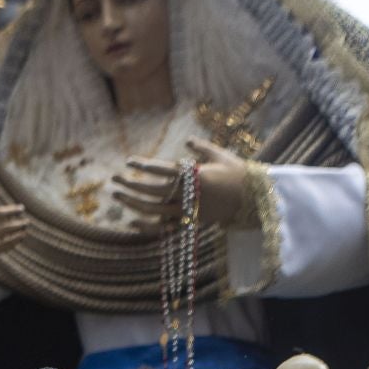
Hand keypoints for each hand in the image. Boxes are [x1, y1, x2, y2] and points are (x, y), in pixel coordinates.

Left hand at [111, 138, 246, 233]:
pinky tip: (131, 221)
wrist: (254, 200)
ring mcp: (188, 210)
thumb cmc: (239, 174)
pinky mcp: (190, 222)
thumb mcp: (221, 156)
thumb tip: (187, 141)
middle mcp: (189, 194)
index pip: (164, 170)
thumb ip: (202, 148)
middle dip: (131, 184)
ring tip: (117, 195)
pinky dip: (147, 226)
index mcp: (196, 175)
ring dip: (132, 203)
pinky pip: (164, 227)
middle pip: (153, 190)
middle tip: (114, 178)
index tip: (129, 161)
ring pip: (154, 209)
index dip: (144, 165)